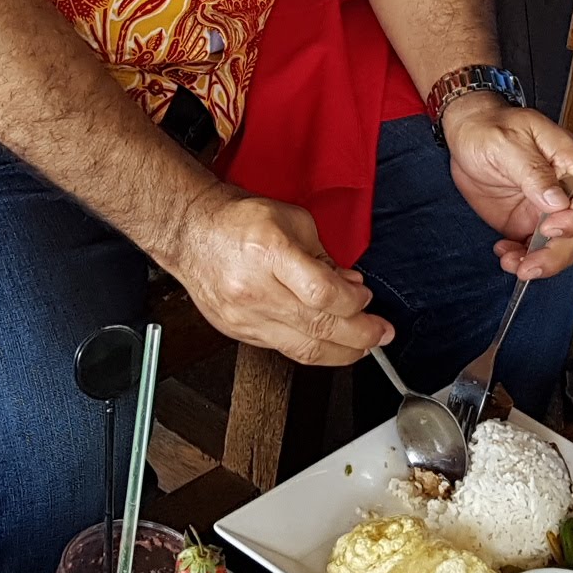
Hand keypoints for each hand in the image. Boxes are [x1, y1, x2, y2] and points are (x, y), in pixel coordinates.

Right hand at [171, 193, 391, 365]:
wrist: (190, 232)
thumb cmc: (236, 220)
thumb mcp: (291, 219)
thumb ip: (324, 255)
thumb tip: (350, 284)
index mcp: (269, 252)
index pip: (322, 293)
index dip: (354, 302)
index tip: (366, 298)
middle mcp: (255, 289)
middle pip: (318, 326)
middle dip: (360, 335)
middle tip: (382, 333)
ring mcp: (245, 316)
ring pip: (303, 349)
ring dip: (342, 352)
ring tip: (364, 346)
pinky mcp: (239, 332)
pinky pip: (284, 350)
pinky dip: (314, 351)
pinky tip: (330, 344)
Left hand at [438, 95, 572, 279]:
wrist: (465, 134)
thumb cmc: (488, 127)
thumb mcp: (506, 142)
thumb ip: (532, 171)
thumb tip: (557, 201)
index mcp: (567, 161)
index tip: (550, 228)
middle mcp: (562, 188)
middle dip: (556, 253)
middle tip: (529, 265)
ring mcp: (545, 208)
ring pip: (560, 245)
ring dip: (541, 262)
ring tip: (513, 264)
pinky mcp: (527, 222)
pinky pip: (535, 249)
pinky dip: (522, 259)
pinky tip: (504, 254)